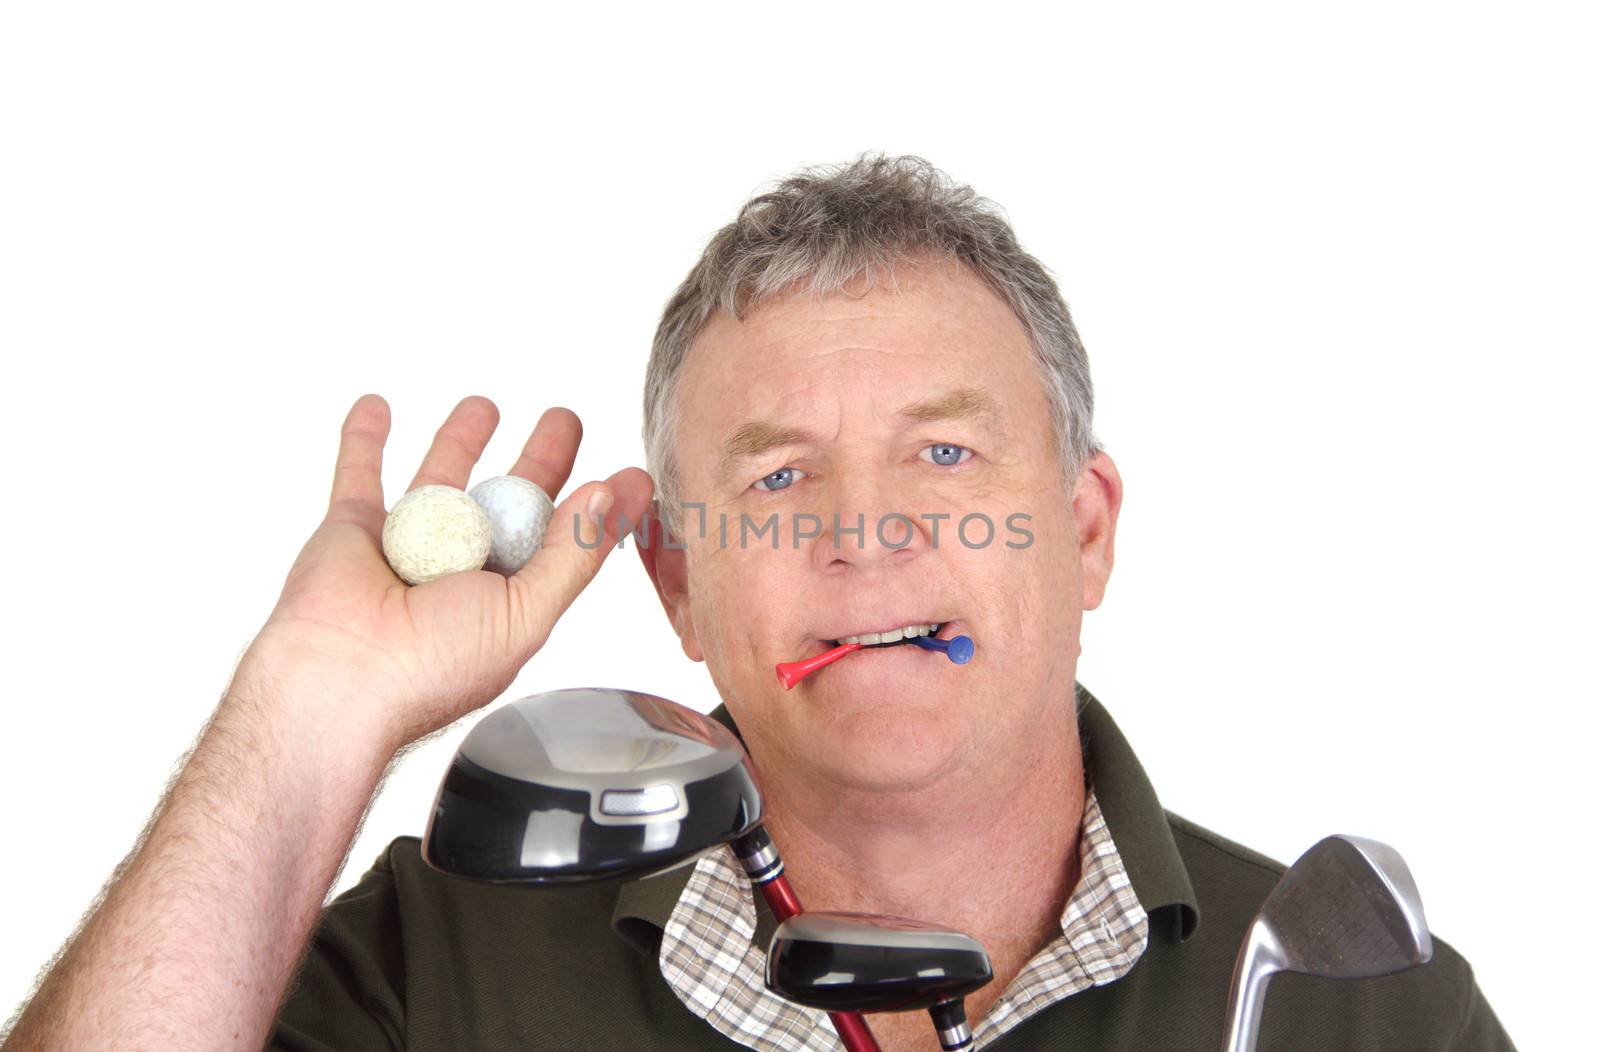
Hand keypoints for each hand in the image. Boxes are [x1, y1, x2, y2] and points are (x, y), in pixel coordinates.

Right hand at [241, 394, 652, 751]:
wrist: (342, 679)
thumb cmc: (436, 664)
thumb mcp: (526, 614)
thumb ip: (569, 556)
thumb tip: (606, 497)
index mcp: (508, 595)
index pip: (561, 541)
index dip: (597, 509)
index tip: (633, 475)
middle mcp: (460, 569)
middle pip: (508, 499)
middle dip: (539, 459)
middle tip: (566, 420)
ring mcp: (406, 546)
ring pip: (439, 479)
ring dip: (460, 440)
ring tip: (485, 406)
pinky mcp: (351, 530)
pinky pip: (357, 474)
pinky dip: (364, 439)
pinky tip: (379, 406)